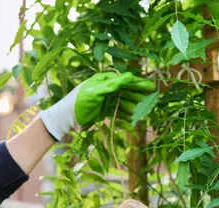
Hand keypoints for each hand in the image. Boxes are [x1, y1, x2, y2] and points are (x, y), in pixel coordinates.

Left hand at [39, 72, 155, 140]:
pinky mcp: (104, 111)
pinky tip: (132, 120)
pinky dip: (125, 115)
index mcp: (104, 80)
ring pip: (124, 102)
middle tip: (150, 102)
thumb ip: (113, 85)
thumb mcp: (96, 92)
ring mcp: (106, 100)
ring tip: (142, 113)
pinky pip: (118, 112)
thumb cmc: (79, 101)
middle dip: (138, 97)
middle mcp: (107, 88)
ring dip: (133, 107)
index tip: (151, 88)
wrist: (66, 118)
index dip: (139, 84)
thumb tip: (130, 76)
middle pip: (127, 92)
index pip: (125, 81)